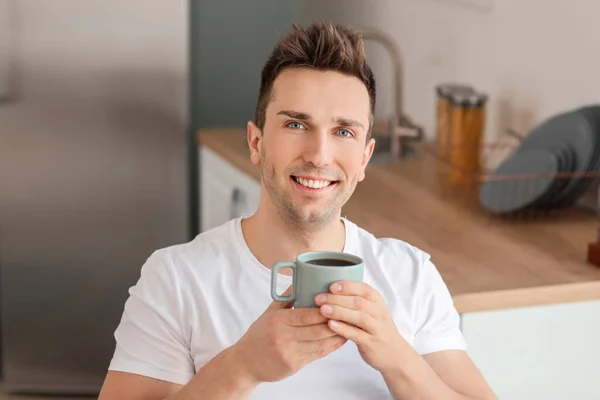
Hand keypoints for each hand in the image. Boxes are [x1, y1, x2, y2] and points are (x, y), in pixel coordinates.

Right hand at [231, 286, 347, 384]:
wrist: (245, 362)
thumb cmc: (258, 336)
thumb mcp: (268, 314)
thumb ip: (284, 299)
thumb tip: (298, 280)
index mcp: (278, 320)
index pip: (306, 314)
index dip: (324, 310)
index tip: (337, 303)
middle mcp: (283, 336)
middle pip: (316, 329)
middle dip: (334, 322)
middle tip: (349, 314)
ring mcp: (289, 352)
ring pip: (320, 343)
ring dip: (337, 335)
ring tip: (349, 326)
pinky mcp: (293, 365)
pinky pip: (317, 355)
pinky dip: (331, 347)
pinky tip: (340, 340)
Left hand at [315, 281, 405, 373]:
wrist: (394, 353)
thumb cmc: (376, 328)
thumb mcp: (372, 310)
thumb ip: (356, 300)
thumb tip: (328, 290)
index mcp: (378, 301)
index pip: (364, 289)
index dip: (348, 286)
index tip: (331, 286)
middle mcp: (379, 313)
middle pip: (359, 302)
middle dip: (337, 299)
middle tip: (319, 298)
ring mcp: (377, 329)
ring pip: (359, 317)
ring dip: (339, 312)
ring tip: (322, 310)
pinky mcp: (372, 343)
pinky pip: (357, 335)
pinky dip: (343, 329)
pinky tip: (330, 325)